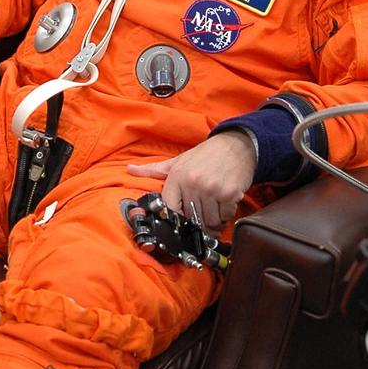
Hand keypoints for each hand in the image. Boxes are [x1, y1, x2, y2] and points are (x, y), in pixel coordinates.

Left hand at [127, 132, 256, 230]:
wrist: (237, 145)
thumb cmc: (205, 155)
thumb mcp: (177, 161)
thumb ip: (153, 169)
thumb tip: (129, 169)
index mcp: (177, 176)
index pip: (170, 209)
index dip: (175, 220)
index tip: (180, 223)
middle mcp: (193, 183)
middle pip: (191, 219)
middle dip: (196, 222)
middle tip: (202, 215)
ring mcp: (212, 189)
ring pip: (209, 221)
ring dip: (212, 222)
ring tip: (213, 209)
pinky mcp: (229, 194)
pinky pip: (224, 217)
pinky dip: (225, 216)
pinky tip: (224, 205)